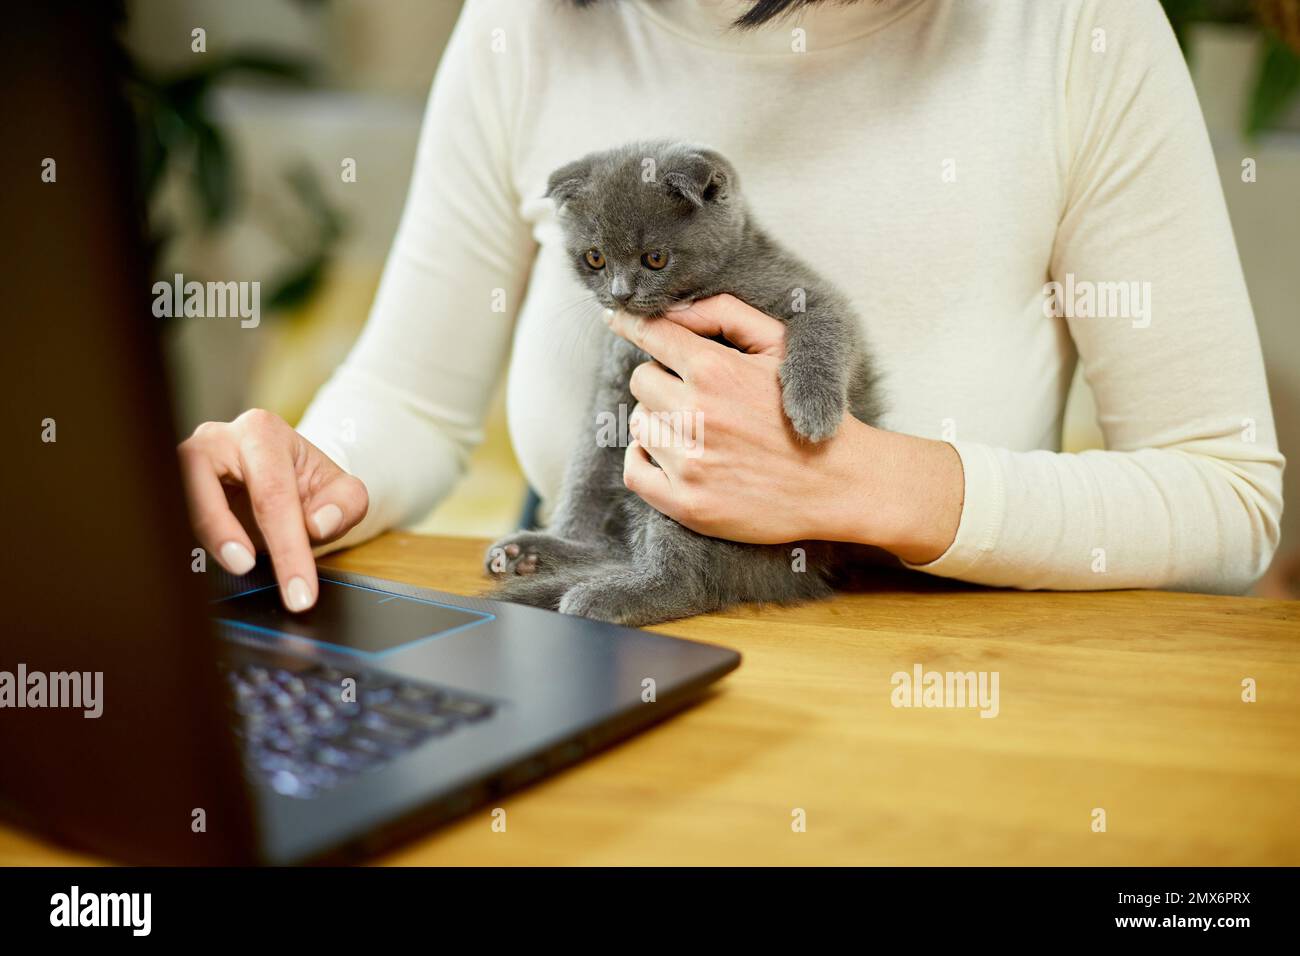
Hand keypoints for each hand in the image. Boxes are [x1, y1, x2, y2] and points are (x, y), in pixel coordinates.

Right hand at [177, 408, 368, 610]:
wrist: (285, 480)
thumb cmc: (309, 487)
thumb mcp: (343, 493)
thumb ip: (344, 506)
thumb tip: (318, 524)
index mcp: (262, 434)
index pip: (273, 495)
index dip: (287, 548)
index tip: (300, 593)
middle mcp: (216, 440)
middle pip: (205, 485)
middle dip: (221, 530)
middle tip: (245, 567)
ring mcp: (185, 462)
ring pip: (174, 497)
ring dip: (196, 535)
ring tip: (230, 566)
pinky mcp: (169, 486)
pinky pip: (166, 515)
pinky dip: (178, 542)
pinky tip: (201, 566)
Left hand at [605, 295, 962, 561]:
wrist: (840, 482)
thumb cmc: (805, 407)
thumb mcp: (779, 345)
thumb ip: (724, 314)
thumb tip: (669, 309)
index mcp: (716, 369)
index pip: (650, 335)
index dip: (633, 326)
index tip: (620, 322)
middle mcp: (697, 414)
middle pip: (641, 381)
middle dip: (661, 381)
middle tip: (690, 393)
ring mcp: (690, 462)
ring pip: (639, 425)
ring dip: (658, 421)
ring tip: (694, 429)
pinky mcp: (688, 503)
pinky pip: (634, 471)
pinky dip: (642, 460)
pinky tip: (665, 455)